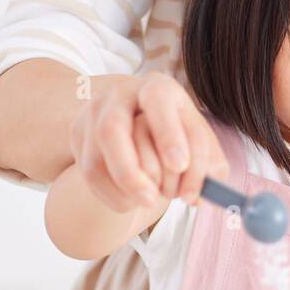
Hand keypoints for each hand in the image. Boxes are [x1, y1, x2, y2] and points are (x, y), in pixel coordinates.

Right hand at [68, 72, 228, 212]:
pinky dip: (111, 195)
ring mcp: (93, 114)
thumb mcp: (199, 142)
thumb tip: (201, 194)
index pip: (157, 99)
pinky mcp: (78, 135)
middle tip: (153, 200)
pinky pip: (88, 174)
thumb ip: (210, 166)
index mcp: (157, 87)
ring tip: (148, 201)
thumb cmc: (177, 135)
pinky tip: (130, 200)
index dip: (168, 133)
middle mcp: (120, 95)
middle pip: (112, 130)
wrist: (140, 127)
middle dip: (131, 172)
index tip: (180, 165)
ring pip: (95, 160)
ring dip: (122, 189)